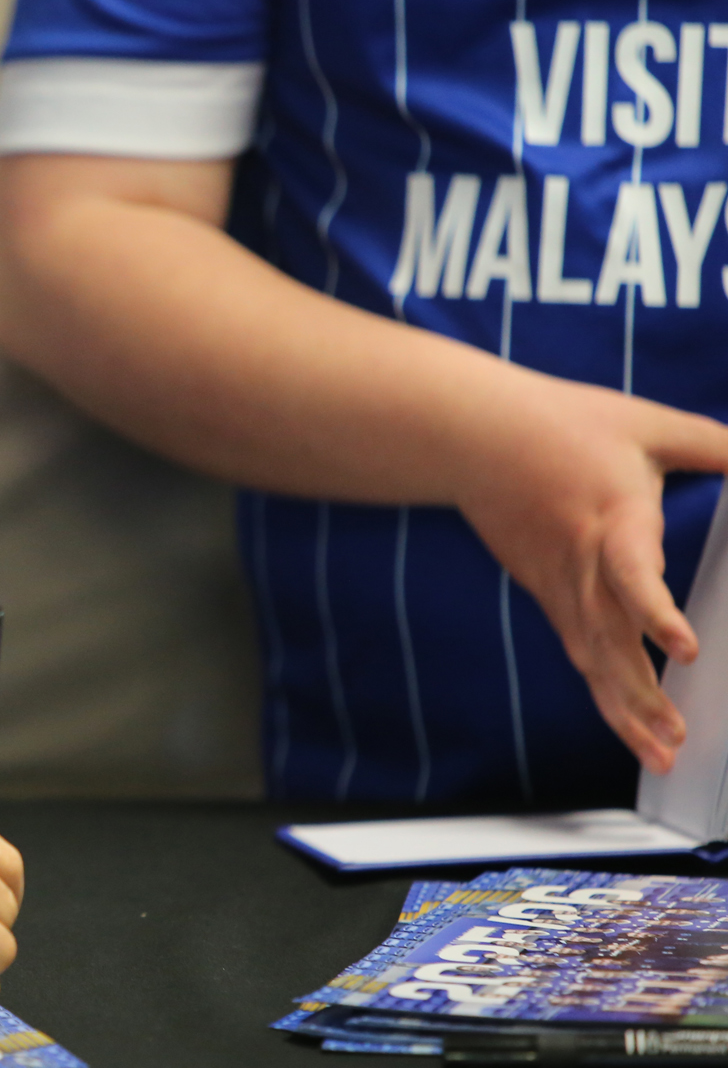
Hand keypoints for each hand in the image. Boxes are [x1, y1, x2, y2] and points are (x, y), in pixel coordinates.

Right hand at [456, 375, 727, 773]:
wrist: (474, 438)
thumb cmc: (562, 424)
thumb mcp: (649, 424)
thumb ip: (716, 447)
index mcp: (612, 520)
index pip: (632, 575)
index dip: (657, 614)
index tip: (686, 650)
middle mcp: (582, 564)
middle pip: (609, 642)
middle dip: (643, 697)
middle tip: (676, 742)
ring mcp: (559, 584)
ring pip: (592, 659)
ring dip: (624, 711)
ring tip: (659, 755)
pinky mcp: (547, 592)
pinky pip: (579, 651)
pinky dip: (604, 691)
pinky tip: (629, 721)